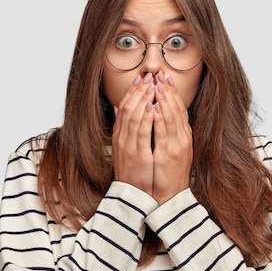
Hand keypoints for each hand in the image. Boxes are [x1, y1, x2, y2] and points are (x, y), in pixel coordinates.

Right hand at [112, 73, 155, 194]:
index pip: (125, 108)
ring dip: (143, 99)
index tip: (141, 79)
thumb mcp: (125, 146)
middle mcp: (122, 138)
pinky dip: (146, 118)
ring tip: (152, 85)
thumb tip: (119, 107)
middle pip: (128, 108)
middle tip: (149, 76)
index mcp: (120, 135)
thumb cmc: (133, 171)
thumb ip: (122, 127)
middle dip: (139, 91)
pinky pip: (141, 132)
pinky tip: (152, 106)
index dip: (133, 92)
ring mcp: (128, 146)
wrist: (133, 194)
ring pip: (134, 116)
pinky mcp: (137, 154)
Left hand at [152, 72, 192, 203]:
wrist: (170, 196)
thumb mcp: (167, 150)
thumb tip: (158, 115)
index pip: (179, 110)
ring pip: (171, 117)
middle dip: (168, 91)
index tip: (166, 78)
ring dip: (165, 100)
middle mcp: (182, 139)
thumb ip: (164, 133)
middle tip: (162, 74)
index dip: (173, 93)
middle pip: (177, 110)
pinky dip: (159, 118)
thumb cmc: (167, 174)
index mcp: (183, 137)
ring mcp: (176, 146)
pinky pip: (162, 133)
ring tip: (158, 84)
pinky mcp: (167, 154)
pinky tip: (155, 107)